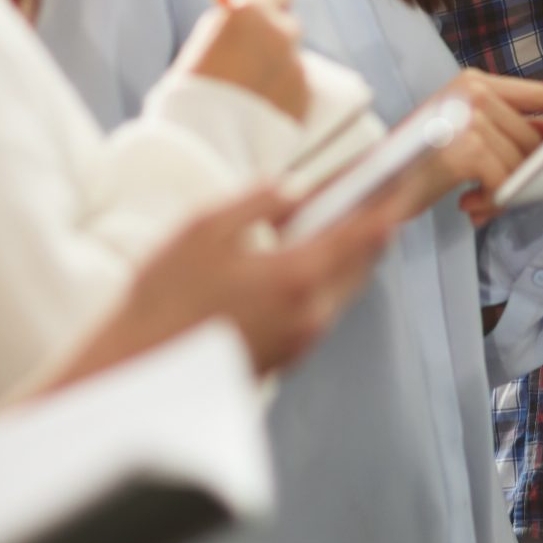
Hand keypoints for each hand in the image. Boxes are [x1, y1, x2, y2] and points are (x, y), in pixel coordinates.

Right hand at [43, 184, 397, 382]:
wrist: (137, 370)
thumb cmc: (162, 298)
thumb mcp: (203, 228)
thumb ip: (258, 201)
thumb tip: (294, 191)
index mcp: (297, 277)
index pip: (367, 232)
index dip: (391, 197)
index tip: (405, 172)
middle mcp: (311, 313)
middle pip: (363, 261)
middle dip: (373, 222)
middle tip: (374, 188)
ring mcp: (302, 340)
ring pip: (343, 286)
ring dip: (347, 250)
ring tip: (339, 216)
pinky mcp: (287, 356)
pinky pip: (321, 308)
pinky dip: (324, 276)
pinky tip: (304, 257)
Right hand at [174, 0, 310, 120]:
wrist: (202, 142)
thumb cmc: (189, 92)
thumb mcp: (203, 44)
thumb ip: (231, 30)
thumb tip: (246, 24)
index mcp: (250, 11)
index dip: (273, 4)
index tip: (267, 15)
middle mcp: (280, 32)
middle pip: (289, 27)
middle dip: (275, 41)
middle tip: (255, 61)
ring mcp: (296, 65)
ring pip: (292, 63)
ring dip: (278, 74)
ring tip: (248, 101)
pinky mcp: (306, 97)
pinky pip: (298, 91)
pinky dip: (284, 99)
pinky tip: (260, 117)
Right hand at [422, 69, 542, 228]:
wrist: (369, 188)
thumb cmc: (417, 164)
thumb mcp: (465, 136)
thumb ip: (508, 130)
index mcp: (474, 82)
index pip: (537, 90)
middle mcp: (471, 92)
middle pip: (533, 137)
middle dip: (524, 172)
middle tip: (494, 196)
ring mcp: (467, 117)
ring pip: (521, 163)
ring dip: (505, 192)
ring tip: (476, 202)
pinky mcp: (463, 148)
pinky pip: (505, 181)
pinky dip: (494, 200)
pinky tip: (468, 204)